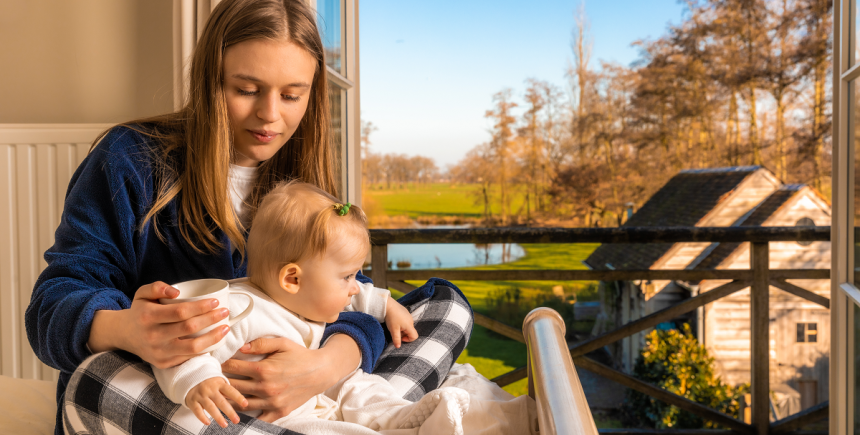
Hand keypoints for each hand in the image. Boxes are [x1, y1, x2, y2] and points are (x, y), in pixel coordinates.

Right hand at [88, 281, 229, 368]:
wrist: (124, 335)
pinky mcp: (163, 364)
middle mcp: (153, 336)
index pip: (180, 312)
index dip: (200, 307)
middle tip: (225, 312)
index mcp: (148, 317)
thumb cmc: (140, 311)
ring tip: (225, 328)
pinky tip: (214, 340)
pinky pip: (189, 357)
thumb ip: (157, 287)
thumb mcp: (142, 294)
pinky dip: (204, 349)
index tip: (215, 301)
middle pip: (189, 328)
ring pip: (192, 347)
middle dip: (211, 319)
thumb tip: (176, 292)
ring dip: (213, 338)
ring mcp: (158, 353)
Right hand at [186, 377, 246, 427]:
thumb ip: (228, 391)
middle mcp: (210, 389)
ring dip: (218, 417)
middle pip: (221, 402)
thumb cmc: (210, 382)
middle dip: (230, 412)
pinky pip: (197, 410)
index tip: (245, 404)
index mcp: (219, 383)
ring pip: (210, 407)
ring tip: (225, 425)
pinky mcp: (192, 401)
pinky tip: (208, 423)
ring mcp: (201, 395)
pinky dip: (202, 417)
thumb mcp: (219, 382)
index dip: (238, 397)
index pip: (230, 391)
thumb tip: (240, 400)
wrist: (190, 376)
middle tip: (237, 420)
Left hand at [221, 335, 358, 421]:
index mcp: (264, 369)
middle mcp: (266, 387)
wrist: (321, 372)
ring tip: (223, 394)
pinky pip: (258, 418)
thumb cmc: (300, 355)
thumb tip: (240, 347)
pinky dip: (248, 415)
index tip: (215, 363)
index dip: (222, 364)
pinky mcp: (279, 411)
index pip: (233, 367)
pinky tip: (241, 410)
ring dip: (231, 399)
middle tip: (214, 379)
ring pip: (242, 404)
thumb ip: (260, 344)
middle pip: (233, 387)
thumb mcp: (282, 343)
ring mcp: (272, 402)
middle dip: (222, 382)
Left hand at [385, 297, 417, 347]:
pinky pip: (405, 321)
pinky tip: (395, 320)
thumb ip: (396, 339)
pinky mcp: (405, 312)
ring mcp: (409, 315)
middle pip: (410, 332)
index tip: (400, 338)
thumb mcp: (393, 330)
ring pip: (407, 326)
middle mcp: (411, 320)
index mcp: (409, 325)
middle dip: (403, 334)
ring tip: (394, 326)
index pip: (414, 336)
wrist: (388, 304)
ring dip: (402, 329)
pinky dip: (401, 323)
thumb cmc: (391, 317)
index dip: (408, 340)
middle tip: (395, 332)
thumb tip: (398, 347)